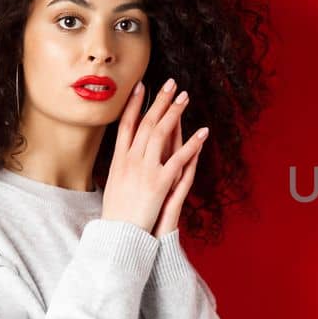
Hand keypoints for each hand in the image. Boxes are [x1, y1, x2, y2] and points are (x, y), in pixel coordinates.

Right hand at [101, 78, 207, 233]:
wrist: (119, 235)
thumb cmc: (116, 214)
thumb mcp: (113, 185)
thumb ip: (122, 168)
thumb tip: (125, 156)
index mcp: (119, 160)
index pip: (126, 125)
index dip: (135, 104)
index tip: (142, 86)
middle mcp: (130, 160)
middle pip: (146, 124)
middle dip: (159, 101)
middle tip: (171, 83)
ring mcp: (145, 169)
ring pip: (161, 134)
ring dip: (174, 113)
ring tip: (185, 97)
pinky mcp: (160, 182)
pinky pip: (180, 158)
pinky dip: (192, 144)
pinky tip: (204, 132)